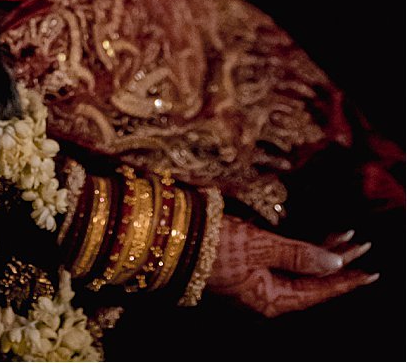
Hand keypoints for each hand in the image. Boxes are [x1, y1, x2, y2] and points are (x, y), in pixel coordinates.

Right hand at [207, 217, 374, 315]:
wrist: (164, 237)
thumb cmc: (211, 244)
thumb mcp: (259, 247)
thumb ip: (299, 254)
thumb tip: (335, 262)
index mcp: (269, 299)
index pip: (318, 290)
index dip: (345, 279)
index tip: (370, 270)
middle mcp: (263, 295)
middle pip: (309, 280)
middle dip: (335, 261)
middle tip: (360, 244)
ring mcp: (252, 282)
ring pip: (295, 269)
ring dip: (318, 253)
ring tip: (342, 238)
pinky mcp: (240, 267)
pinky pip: (279, 263)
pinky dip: (296, 251)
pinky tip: (309, 241)